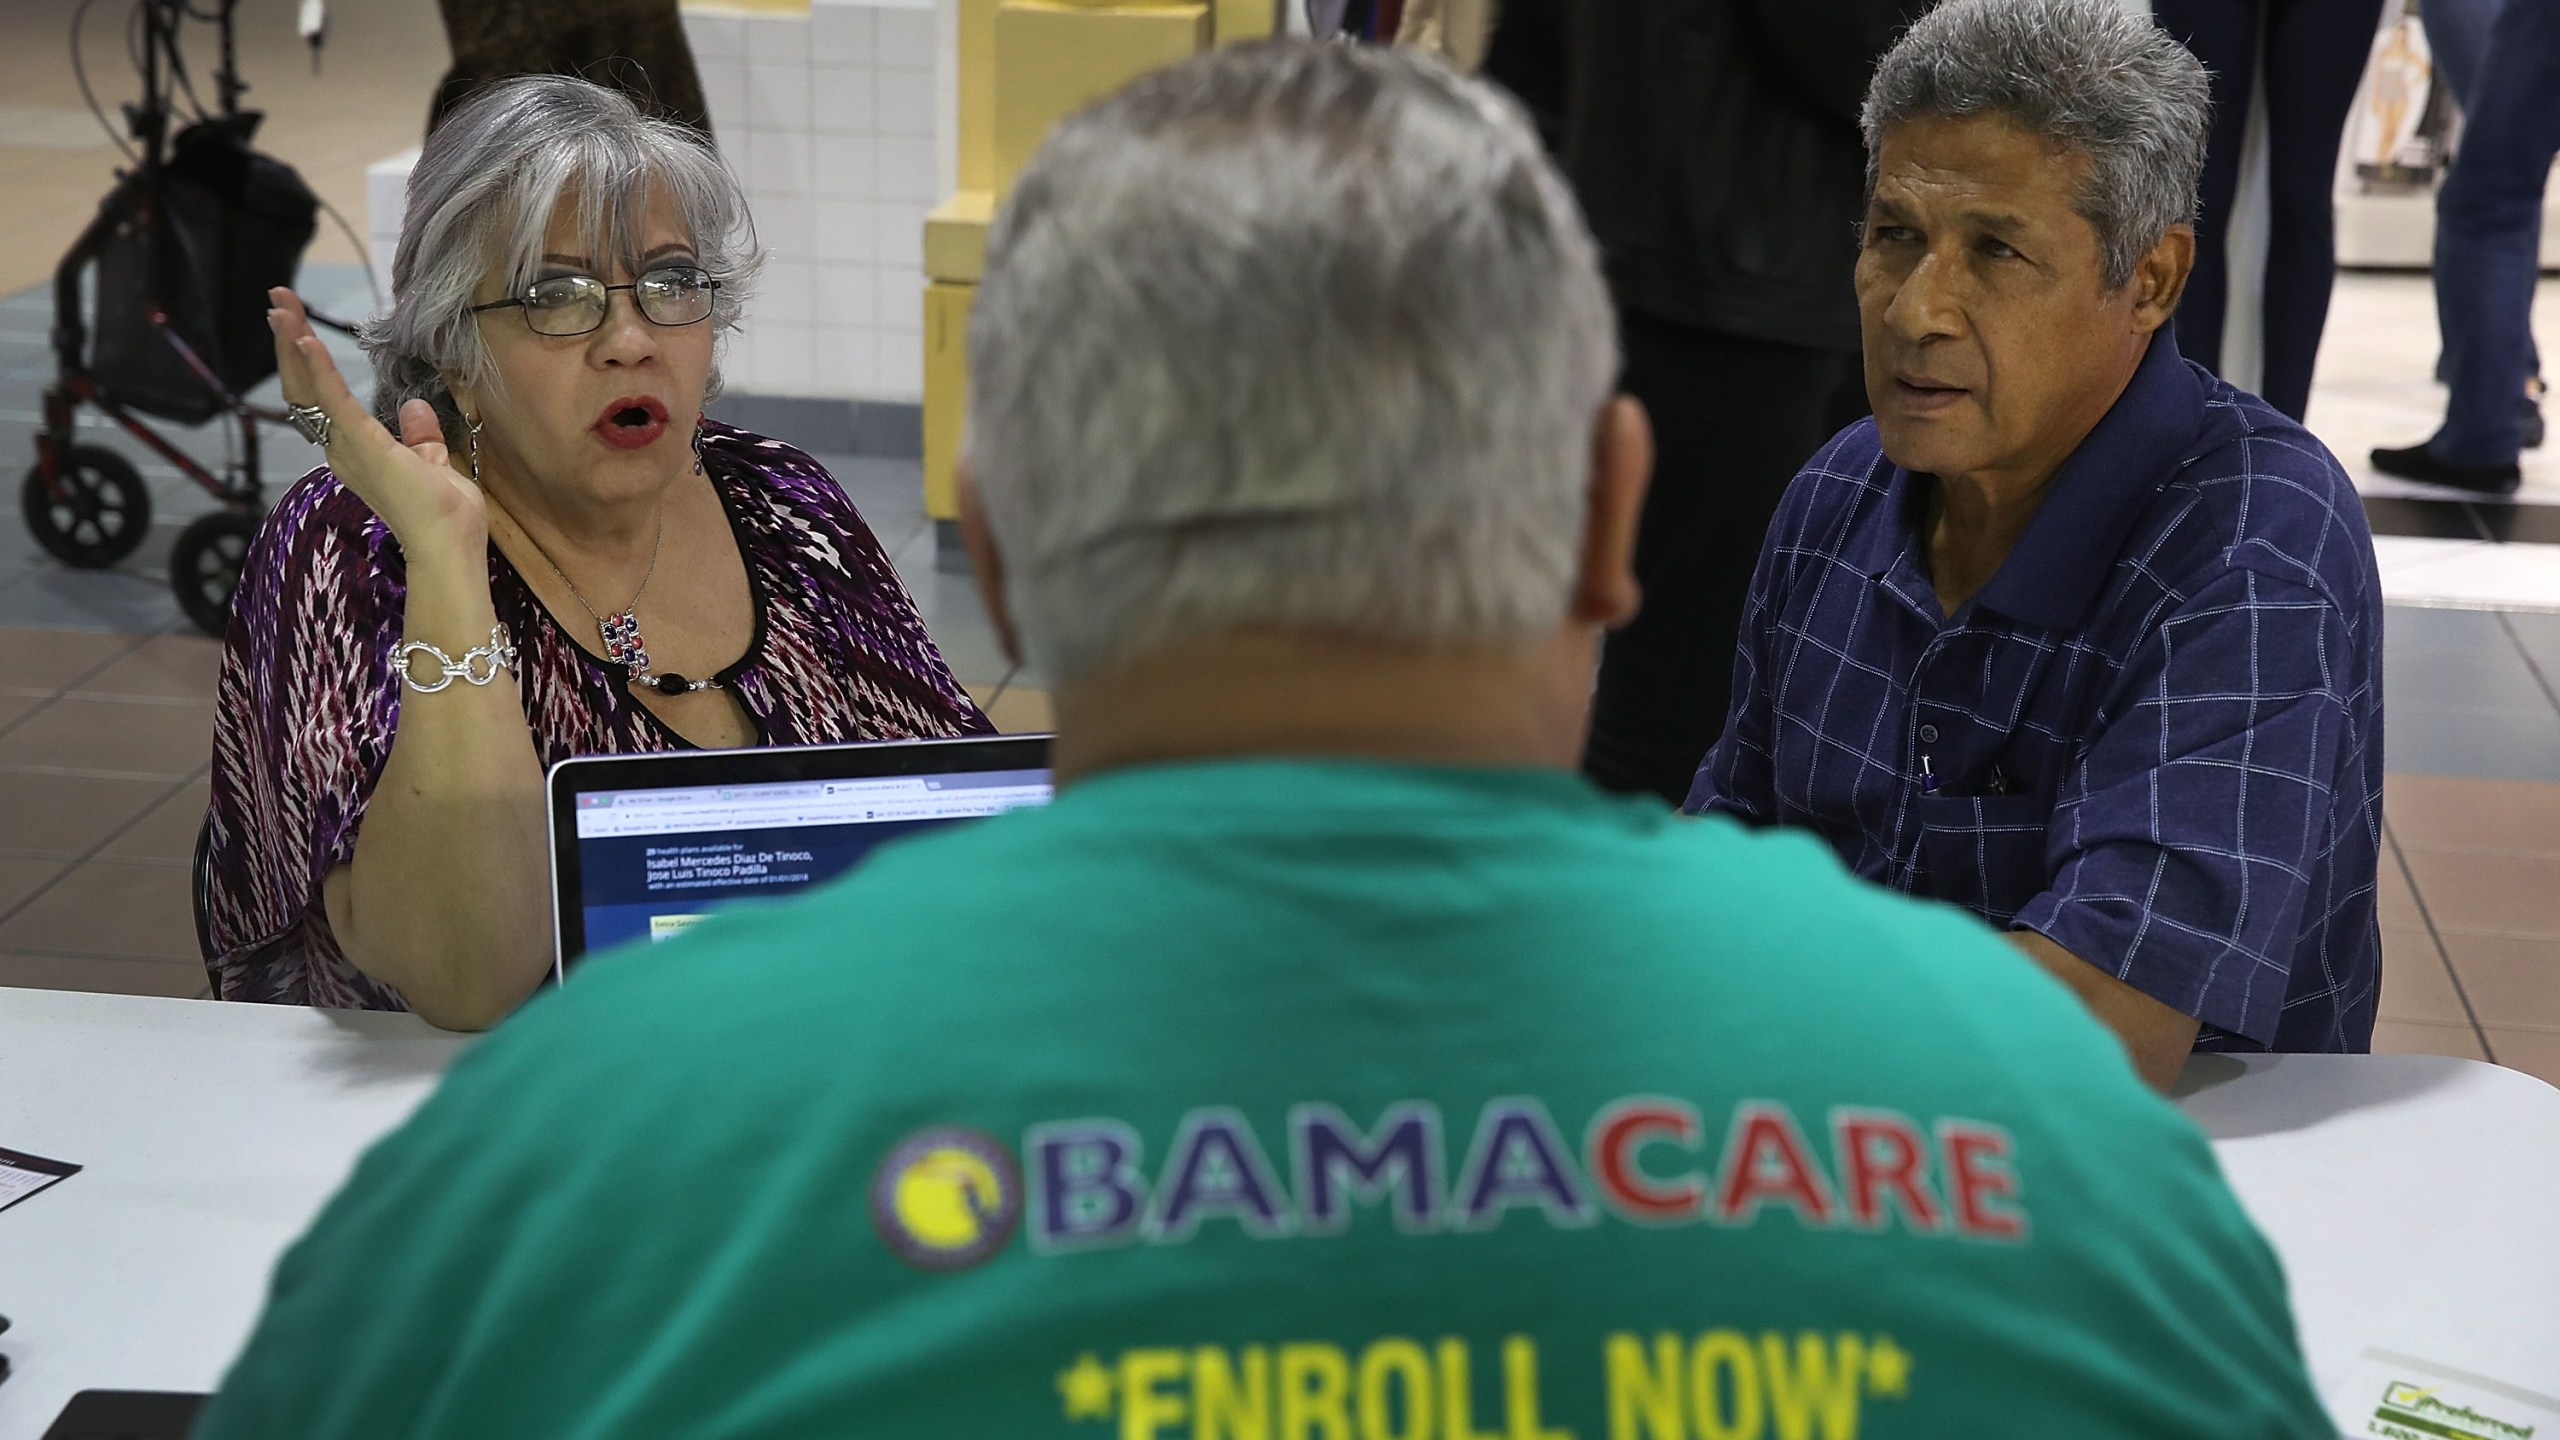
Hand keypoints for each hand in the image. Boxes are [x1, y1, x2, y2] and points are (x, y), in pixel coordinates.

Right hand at [268, 287, 485, 560]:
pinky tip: (306, 337)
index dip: (306, 362)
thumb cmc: (443, 514)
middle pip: (302, 387)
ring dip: (293, 343)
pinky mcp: (363, 444)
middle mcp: (338, 448)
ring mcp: (346, 447)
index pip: (320, 398)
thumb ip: (419, 435)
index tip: (298, 328)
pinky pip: (334, 400)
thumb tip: (415, 407)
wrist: (449, 545)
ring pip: (308, 388)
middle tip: (278, 302)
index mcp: (352, 451)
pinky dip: (318, 367)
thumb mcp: (431, 462)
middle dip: (289, 342)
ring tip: (281, 307)